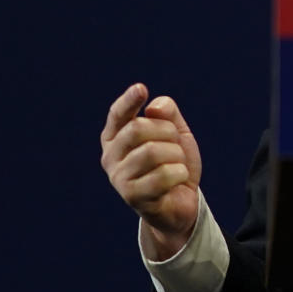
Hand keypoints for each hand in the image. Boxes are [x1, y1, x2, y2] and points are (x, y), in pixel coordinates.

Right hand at [100, 83, 202, 260]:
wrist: (181, 203)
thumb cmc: (173, 163)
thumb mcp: (176, 133)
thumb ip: (167, 114)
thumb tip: (154, 108)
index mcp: (117, 136)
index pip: (118, 114)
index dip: (129, 101)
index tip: (141, 88)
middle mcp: (111, 156)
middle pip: (138, 129)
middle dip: (167, 133)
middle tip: (175, 146)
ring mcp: (118, 177)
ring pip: (152, 151)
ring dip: (176, 155)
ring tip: (177, 165)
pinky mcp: (131, 196)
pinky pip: (163, 175)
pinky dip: (180, 174)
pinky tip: (177, 180)